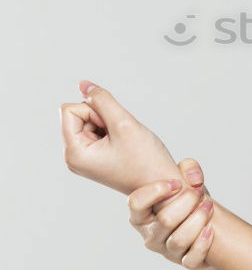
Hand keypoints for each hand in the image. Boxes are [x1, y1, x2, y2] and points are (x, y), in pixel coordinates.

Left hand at [59, 80, 179, 195]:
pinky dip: (110, 132)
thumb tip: (83, 84)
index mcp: (75, 153)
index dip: (94, 110)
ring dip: (108, 124)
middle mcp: (73, 158)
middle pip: (77, 115)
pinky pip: (95, 131)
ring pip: (88, 121)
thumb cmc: (147, 161)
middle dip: (100, 117)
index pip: (69, 110)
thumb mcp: (123, 123)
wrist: (163, 186)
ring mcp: (83, 159)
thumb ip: (102, 99)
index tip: (113, 127)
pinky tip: (123, 145)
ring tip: (124, 142)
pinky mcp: (93, 158)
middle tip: (120, 136)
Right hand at [128, 157, 214, 269]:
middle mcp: (150, 235)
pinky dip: (203, 244)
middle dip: (186, 202)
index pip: (136, 203)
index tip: (177, 183)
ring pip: (179, 240)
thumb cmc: (188, 199)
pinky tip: (211, 228)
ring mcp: (166, 251)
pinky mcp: (184, 262)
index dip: (156, 191)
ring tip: (208, 206)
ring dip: (198, 220)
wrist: (204, 222)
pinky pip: (191, 260)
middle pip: (164, 220)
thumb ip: (189, 168)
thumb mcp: (185, 179)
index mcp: (141, 215)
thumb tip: (194, 180)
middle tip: (199, 192)